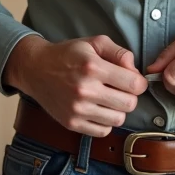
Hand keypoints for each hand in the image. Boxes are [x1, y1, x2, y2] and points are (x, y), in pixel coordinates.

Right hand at [4, 34, 148, 136]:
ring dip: (118, 110)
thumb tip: (135, 71)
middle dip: (130, 96)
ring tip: (108, 99)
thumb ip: (120, 53)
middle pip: (129, 104)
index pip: (134, 84)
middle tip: (120, 90)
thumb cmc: (67, 54)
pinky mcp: (71, 123)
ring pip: (118, 120)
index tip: (133, 81)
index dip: (139, 82)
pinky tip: (98, 110)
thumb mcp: (94, 43)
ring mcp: (77, 109)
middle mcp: (85, 90)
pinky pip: (103, 131)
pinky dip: (105, 122)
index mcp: (93, 67)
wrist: (35, 69)